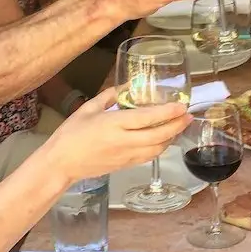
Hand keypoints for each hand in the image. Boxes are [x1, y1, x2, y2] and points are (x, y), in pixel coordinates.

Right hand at [37, 89, 190, 183]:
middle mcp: (124, 141)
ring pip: (158, 148)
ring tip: (180, 125)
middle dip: (177, 125)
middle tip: (188, 115)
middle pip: (159, 135)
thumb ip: (110, 95)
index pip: (147, 118)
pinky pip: (150, 156)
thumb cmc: (71, 134)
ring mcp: (127, 155)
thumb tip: (129, 86)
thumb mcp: (88, 108)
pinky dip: (161, 147)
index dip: (167, 112)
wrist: (61, 163)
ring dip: (172, 137)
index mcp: (114, 124)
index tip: (182, 106)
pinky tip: (165, 139)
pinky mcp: (126, 165)